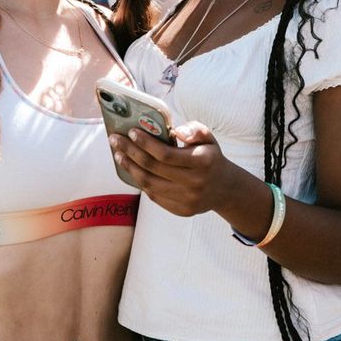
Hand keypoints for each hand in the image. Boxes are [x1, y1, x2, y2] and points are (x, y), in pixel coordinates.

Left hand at [109, 122, 236, 216]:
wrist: (225, 189)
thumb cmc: (211, 158)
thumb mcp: (209, 139)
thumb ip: (195, 130)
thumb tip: (176, 131)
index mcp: (202, 162)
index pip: (166, 154)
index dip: (146, 143)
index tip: (131, 132)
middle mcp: (195, 183)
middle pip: (153, 168)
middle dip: (130, 152)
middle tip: (116, 140)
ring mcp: (187, 199)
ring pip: (149, 184)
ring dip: (130, 168)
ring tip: (119, 155)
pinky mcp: (181, 210)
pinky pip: (154, 196)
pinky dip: (140, 182)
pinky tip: (132, 170)